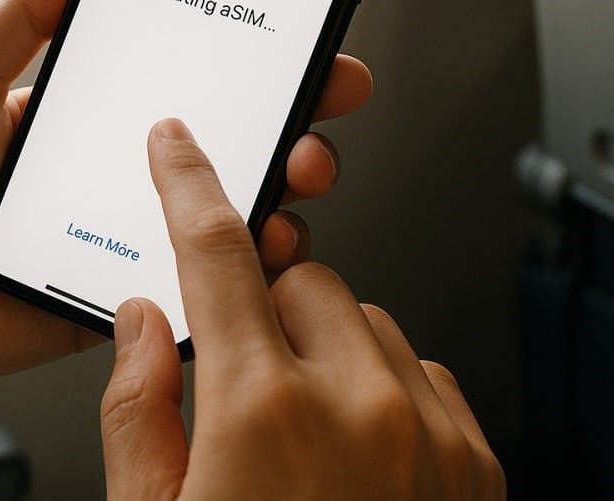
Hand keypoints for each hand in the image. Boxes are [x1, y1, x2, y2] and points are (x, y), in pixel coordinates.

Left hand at [0, 0, 372, 391]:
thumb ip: (17, 20)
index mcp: (92, 120)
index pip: (189, 79)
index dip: (254, 59)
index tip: (304, 37)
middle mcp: (123, 175)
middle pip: (232, 142)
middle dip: (297, 117)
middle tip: (324, 101)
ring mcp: (130, 238)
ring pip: (232, 214)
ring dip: (284, 189)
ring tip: (295, 175)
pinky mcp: (127, 296)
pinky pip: (201, 286)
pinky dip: (245, 272)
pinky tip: (263, 250)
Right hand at [100, 119, 503, 499]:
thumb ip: (137, 412)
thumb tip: (143, 327)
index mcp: (264, 414)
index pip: (217, 254)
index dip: (189, 186)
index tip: (178, 149)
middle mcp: (360, 409)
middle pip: (303, 280)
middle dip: (265, 313)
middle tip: (245, 387)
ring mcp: (429, 436)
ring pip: (369, 322)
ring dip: (328, 352)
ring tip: (303, 436)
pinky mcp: (476, 465)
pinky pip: (423, 372)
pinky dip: (385, 392)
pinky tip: (356, 455)